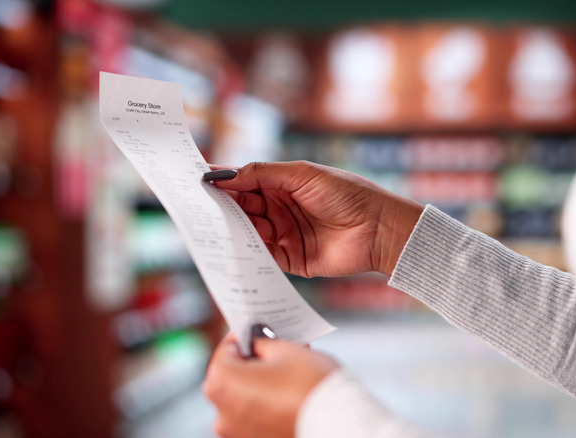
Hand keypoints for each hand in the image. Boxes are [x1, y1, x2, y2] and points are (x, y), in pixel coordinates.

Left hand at [202, 333, 338, 437]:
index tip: (256, 331)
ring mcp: (236, 434)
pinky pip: (255, 418)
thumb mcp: (286, 349)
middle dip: (253, 361)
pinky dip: (266, 406)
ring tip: (288, 371)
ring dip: (260, 384)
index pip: (225, 351)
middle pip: (232, 377)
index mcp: (221, 383)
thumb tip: (257, 344)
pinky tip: (289, 394)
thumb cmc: (310, 385)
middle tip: (275, 348)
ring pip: (244, 400)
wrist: (338, 424)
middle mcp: (222, 413)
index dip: (243, 336)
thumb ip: (263, 344)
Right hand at [208, 161, 423, 276]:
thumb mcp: (302, 174)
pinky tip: (230, 246)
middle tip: (195, 205)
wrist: (379, 229)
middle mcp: (279, 208)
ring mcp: (283, 234)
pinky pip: (261, 255)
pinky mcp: (289, 259)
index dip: (222, 180)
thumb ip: (262, 174)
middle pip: (241, 207)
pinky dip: (245, 251)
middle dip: (220, 206)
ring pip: (247, 230)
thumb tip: (224, 174)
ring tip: (208, 225)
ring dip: (229, 228)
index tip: (195, 178)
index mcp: (282, 183)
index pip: (244, 181)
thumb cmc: (347, 194)